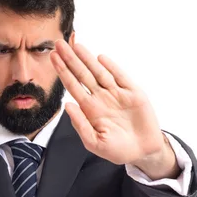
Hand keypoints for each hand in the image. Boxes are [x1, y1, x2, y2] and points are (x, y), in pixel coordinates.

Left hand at [50, 40, 164, 165]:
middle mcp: (101, 98)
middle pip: (83, 74)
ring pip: (99, 72)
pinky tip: (100, 58)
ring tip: (76, 45)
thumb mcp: (94, 142)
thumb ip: (80, 124)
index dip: (63, 72)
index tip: (53, 58)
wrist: (142, 152)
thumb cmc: (118, 149)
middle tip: (59, 44)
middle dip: (71, 59)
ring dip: (87, 59)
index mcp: (90, 109)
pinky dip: (111, 67)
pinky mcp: (133, 93)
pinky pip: (121, 77)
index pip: (73, 86)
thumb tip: (67, 105)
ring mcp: (117, 94)